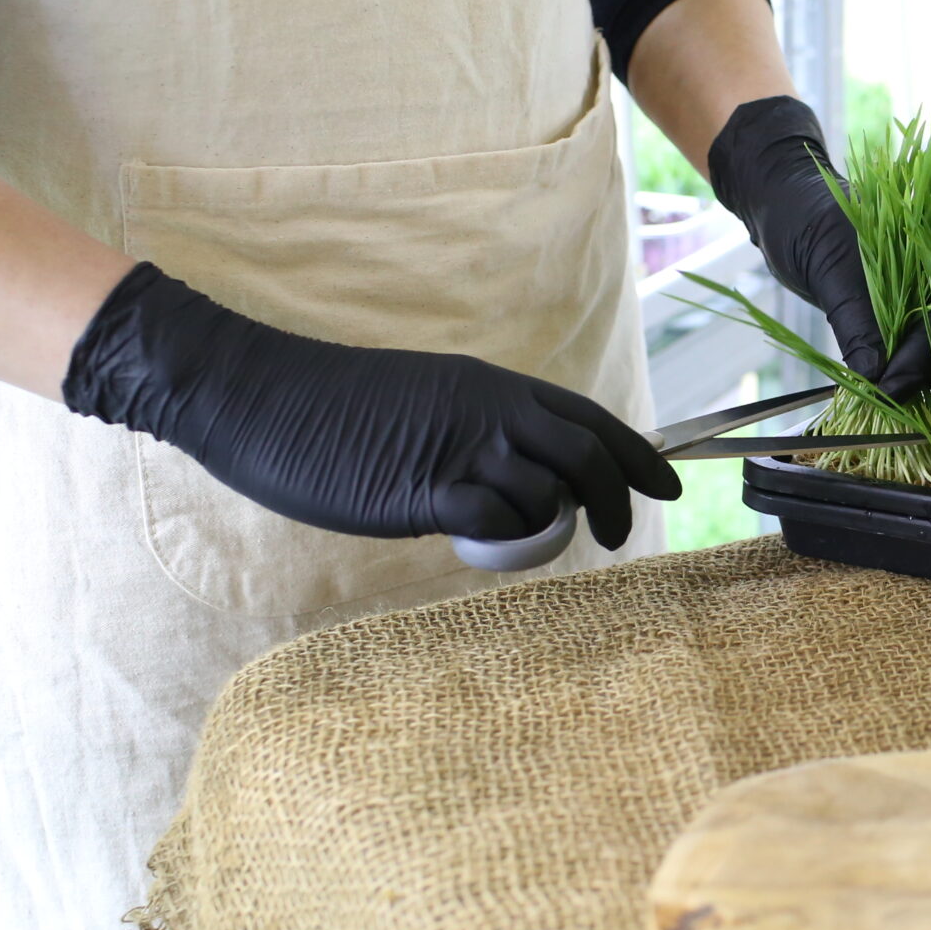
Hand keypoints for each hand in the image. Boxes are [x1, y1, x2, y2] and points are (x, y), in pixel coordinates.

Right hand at [62, 264, 677, 547]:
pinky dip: (506, 541)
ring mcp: (456, 448)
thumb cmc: (338, 409)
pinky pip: (494, 522)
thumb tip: (523, 481)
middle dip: (620, 498)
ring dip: (553, 526)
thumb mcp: (428, 406)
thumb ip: (479, 434)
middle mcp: (487, 410)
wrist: (262, 396)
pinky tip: (482, 543)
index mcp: (492, 386)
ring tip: (533, 541)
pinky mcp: (420, 490)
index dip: (638, 454)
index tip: (668, 484)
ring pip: (548, 491)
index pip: (590, 418)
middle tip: (622, 534)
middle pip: (588, 454)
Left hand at [705, 96, 930, 399]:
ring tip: (881, 394)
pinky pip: (910, 335)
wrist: (781, 199)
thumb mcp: (828, 269)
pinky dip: (898, 361)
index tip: (888, 390)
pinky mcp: (900, 298)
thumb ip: (855, 319)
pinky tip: (882, 380)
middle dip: (918, 371)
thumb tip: (874, 376)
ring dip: (911, 371)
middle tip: (884, 399)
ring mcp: (920, 281)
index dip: (918, 358)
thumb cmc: (803, 217)